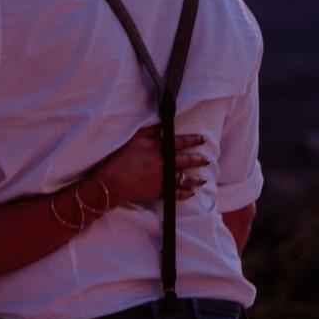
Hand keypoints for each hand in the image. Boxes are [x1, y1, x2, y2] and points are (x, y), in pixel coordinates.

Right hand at [91, 125, 207, 206]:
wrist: (111, 182)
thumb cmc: (119, 158)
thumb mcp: (133, 139)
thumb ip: (150, 131)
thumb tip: (163, 125)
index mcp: (157, 148)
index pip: (179, 142)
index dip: (192, 140)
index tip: (202, 139)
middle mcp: (163, 163)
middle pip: (185, 161)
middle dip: (198, 160)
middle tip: (207, 160)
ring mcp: (162, 178)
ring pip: (184, 179)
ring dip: (195, 180)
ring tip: (203, 180)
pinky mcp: (158, 191)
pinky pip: (176, 193)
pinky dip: (185, 194)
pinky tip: (191, 193)